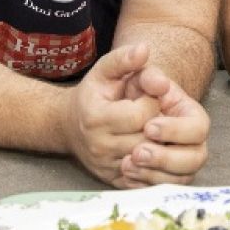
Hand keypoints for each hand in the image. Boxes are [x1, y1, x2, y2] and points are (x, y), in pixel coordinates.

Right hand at [60, 44, 162, 185]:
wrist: (68, 126)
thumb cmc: (92, 95)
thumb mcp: (103, 71)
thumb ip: (123, 59)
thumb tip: (144, 48)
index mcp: (96, 118)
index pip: (140, 115)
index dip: (153, 103)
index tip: (152, 96)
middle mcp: (99, 146)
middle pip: (147, 140)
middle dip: (160, 125)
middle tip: (159, 114)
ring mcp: (106, 166)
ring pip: (149, 162)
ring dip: (162, 145)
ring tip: (159, 130)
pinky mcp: (114, 180)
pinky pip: (144, 180)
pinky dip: (157, 167)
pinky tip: (158, 148)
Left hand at [114, 54, 210, 187]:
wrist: (90, 115)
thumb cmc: (109, 90)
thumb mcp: (113, 72)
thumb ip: (127, 60)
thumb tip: (142, 51)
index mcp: (184, 110)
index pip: (197, 126)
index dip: (174, 128)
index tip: (148, 125)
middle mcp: (185, 138)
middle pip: (195, 158)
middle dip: (167, 157)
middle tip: (137, 151)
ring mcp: (173, 161)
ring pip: (180, 179)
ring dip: (153, 174)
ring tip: (127, 161)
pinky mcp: (158, 178)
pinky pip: (160, 190)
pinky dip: (143, 184)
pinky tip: (124, 171)